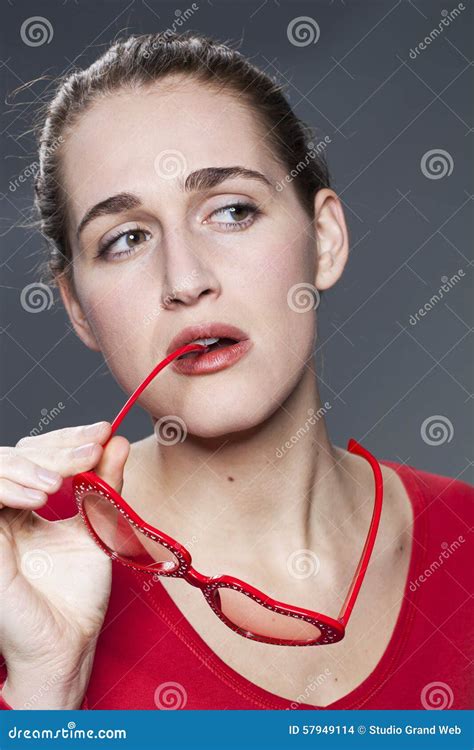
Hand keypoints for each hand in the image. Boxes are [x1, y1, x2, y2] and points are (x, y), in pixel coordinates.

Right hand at [0, 422, 129, 708]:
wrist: (66, 643)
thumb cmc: (78, 595)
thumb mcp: (97, 527)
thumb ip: (104, 486)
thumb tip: (118, 442)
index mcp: (23, 507)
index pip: (36, 455)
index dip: (68, 438)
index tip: (104, 432)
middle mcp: (3, 513)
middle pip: (17, 455)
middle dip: (58, 445)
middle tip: (94, 447)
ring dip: (33, 463)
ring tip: (64, 477)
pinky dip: (9, 485)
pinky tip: (41, 493)